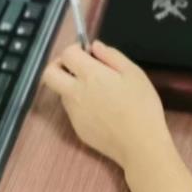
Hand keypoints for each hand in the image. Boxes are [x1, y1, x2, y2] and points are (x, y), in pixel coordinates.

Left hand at [41, 41, 173, 173]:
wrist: (141, 145)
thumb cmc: (142, 106)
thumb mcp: (134, 73)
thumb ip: (112, 56)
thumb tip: (94, 46)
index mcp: (90, 75)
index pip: (67, 54)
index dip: (75, 49)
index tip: (87, 53)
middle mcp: (75, 93)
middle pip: (49, 74)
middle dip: (58, 66)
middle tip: (76, 68)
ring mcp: (74, 113)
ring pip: (61, 92)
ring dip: (71, 86)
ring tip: (96, 92)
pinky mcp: (77, 129)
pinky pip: (72, 110)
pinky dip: (80, 104)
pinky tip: (101, 110)